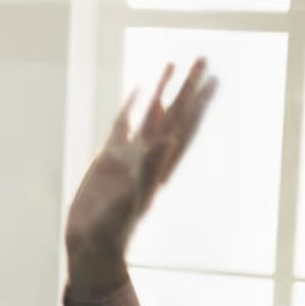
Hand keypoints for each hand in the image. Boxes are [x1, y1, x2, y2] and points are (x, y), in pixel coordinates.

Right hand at [65, 60, 216, 293]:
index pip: (183, 127)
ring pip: (150, 115)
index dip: (198, 103)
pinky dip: (130, 106)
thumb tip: (169, 140)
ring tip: (173, 64)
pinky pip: (122, 125)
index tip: (213, 79)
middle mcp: (147, 156)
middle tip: (203, 58)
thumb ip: (149, 171)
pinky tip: (138, 90)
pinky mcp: (107, 159)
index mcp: (157, 166)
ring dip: (163, 91)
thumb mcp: (130, 202)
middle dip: (188, 87)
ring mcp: (128, 156)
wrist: (91, 246)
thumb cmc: (111, 232)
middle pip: (172, 114)